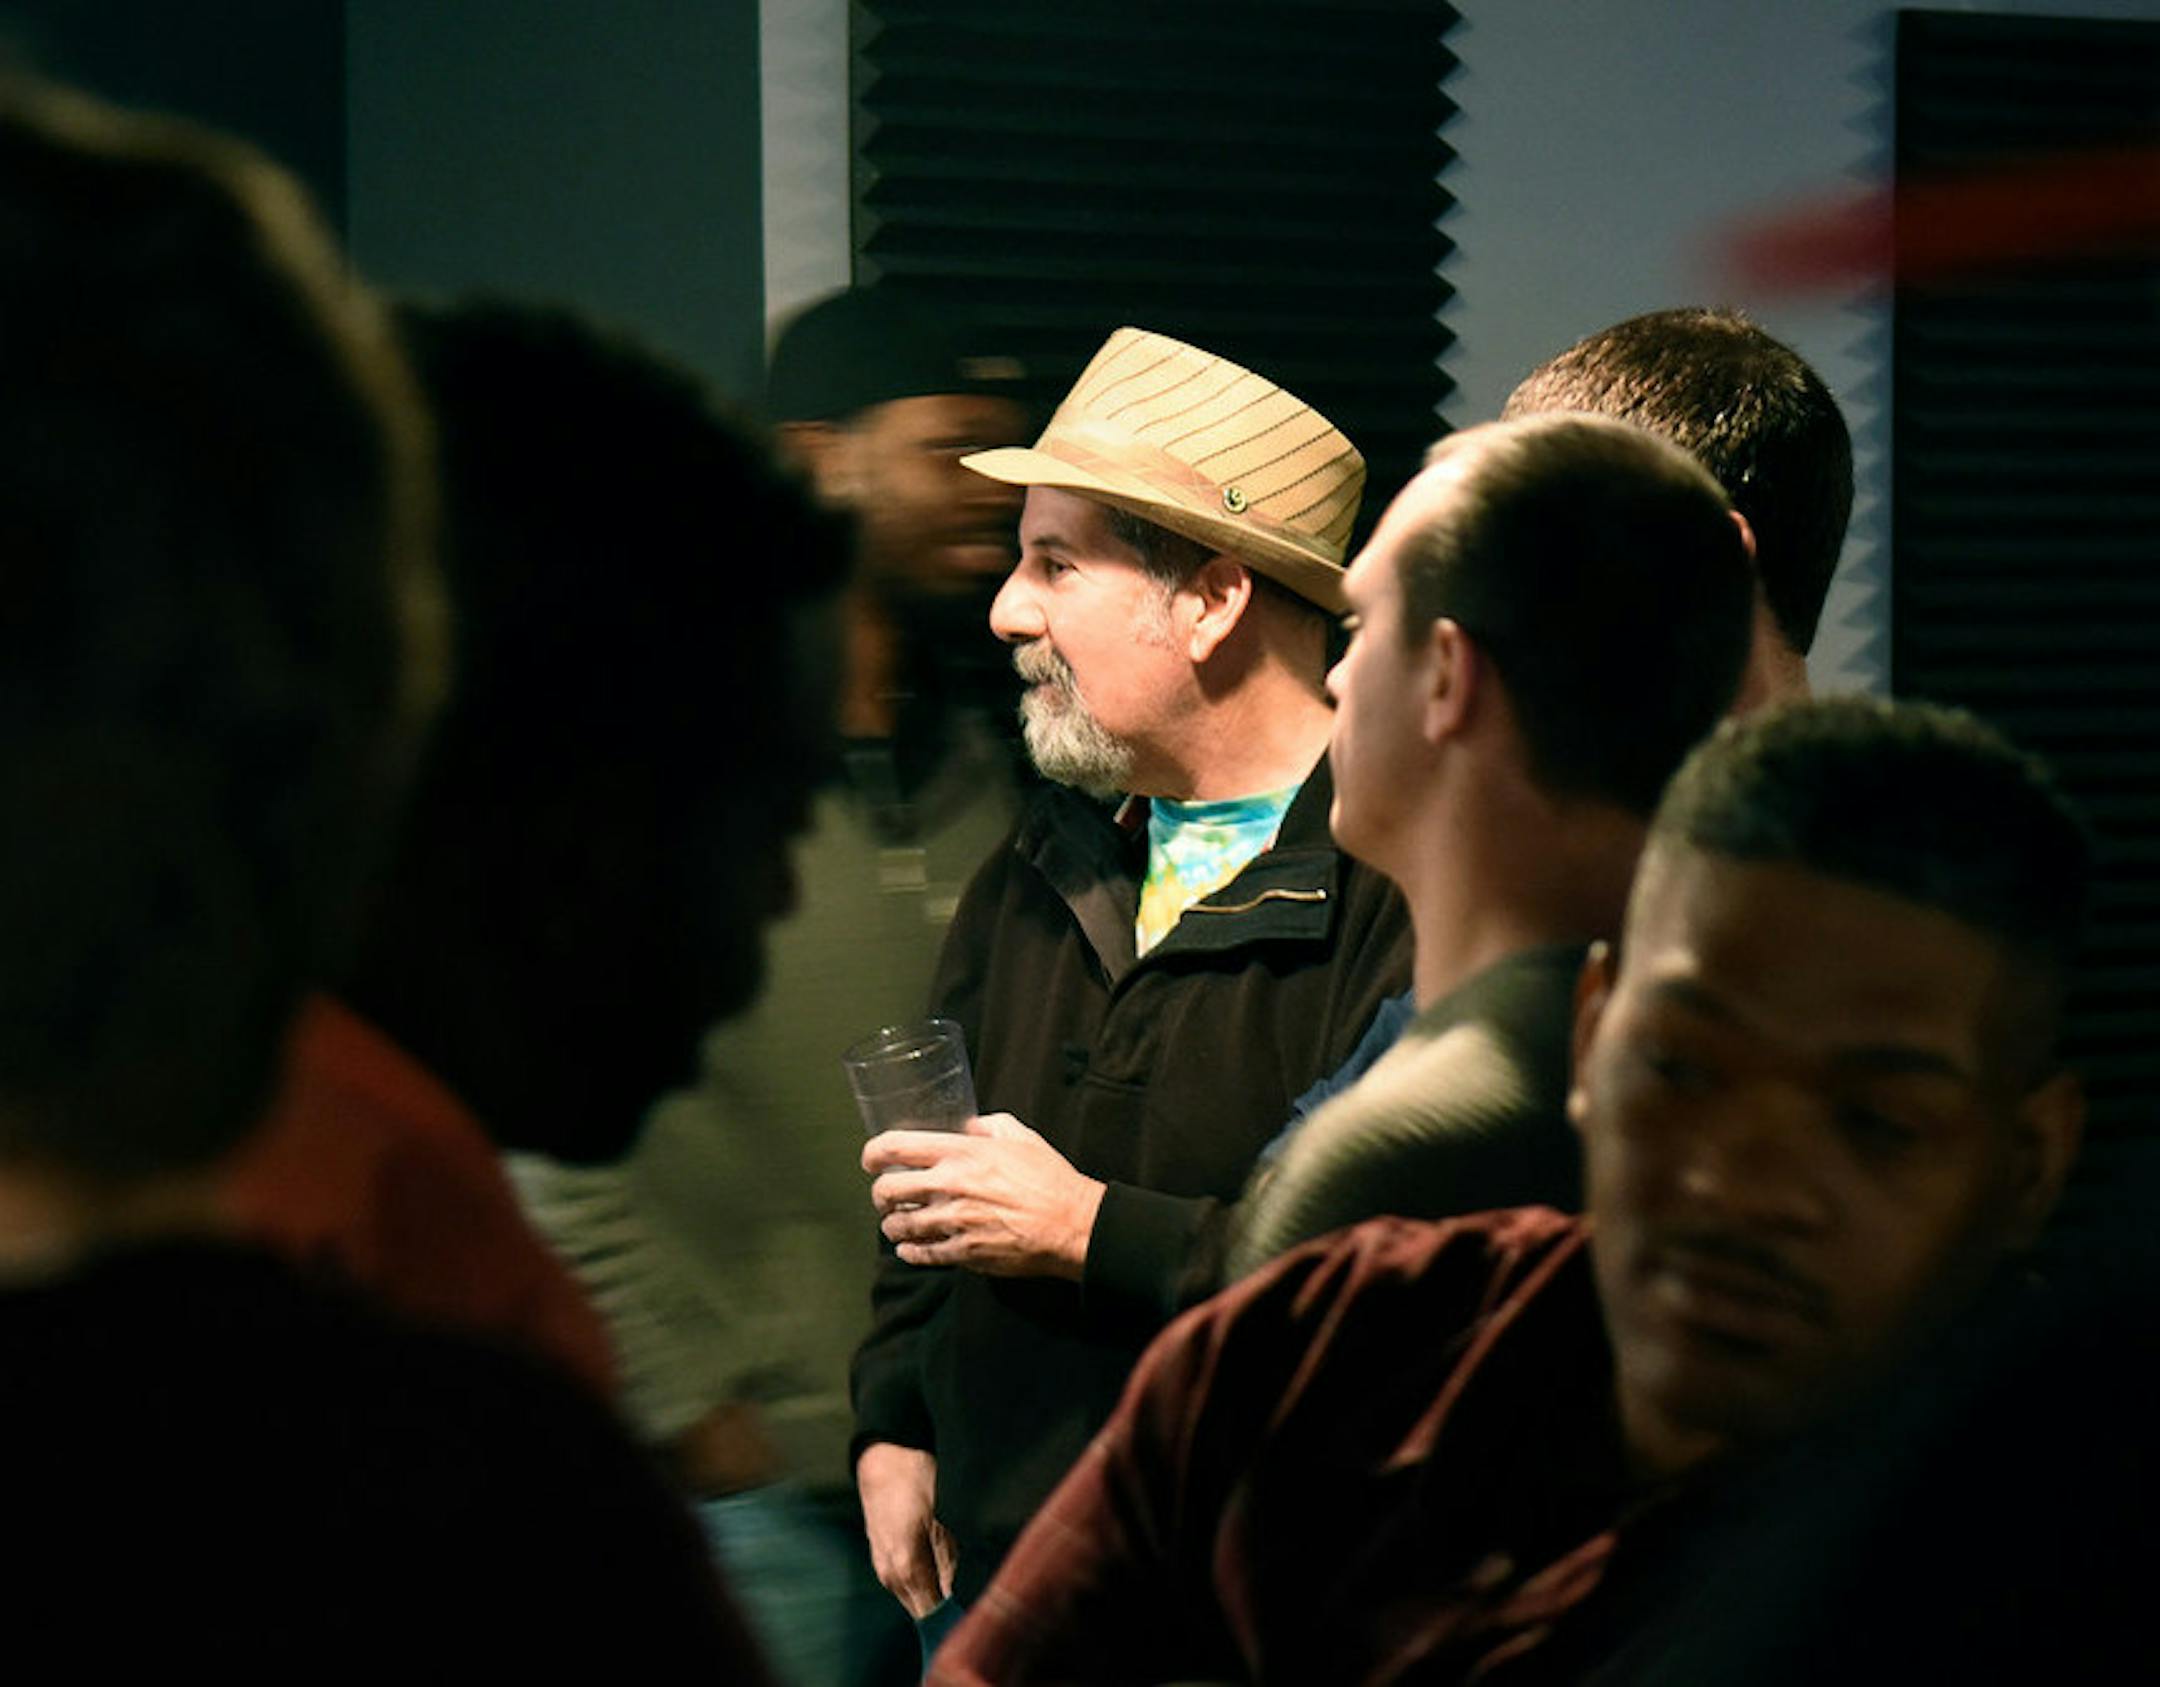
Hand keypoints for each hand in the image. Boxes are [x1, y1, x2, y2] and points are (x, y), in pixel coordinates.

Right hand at [857, 1441, 956, 1618]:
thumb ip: (949, 1564)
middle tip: (971, 1606)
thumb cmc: (917, 1482)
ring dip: (936, 1597)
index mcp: (907, 1568)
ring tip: (959, 1586)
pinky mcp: (883, 1559)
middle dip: (946, 1612)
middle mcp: (891, 1575)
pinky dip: (924, 1584)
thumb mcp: (942, 1521)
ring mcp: (884, 1568)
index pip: (931, 1615)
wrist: (886, 1458)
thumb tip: (956, 1598)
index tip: (971, 1622)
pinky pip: (907, 1584)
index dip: (951, 1621)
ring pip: (915, 1598)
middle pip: (923, 1610)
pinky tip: (940, 1571)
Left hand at [864, 1113, 1106, 1280]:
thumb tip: (969, 1125)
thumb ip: (988, 1125)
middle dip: (879, 1194)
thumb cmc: (1049, 1179)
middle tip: (885, 1195)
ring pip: (899, 1225)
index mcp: (960, 1153)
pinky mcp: (962, 1253)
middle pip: (886, 1190)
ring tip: (897, 1223)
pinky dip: (911, 1251)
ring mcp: (953, 1222)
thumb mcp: (1020, 1136)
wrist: (1072, 1224)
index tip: (871, 1160)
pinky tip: (912, 1248)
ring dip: (893, 1224)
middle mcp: (949, 1186)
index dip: (873, 1154)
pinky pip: (922, 1253)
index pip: (895, 1147)